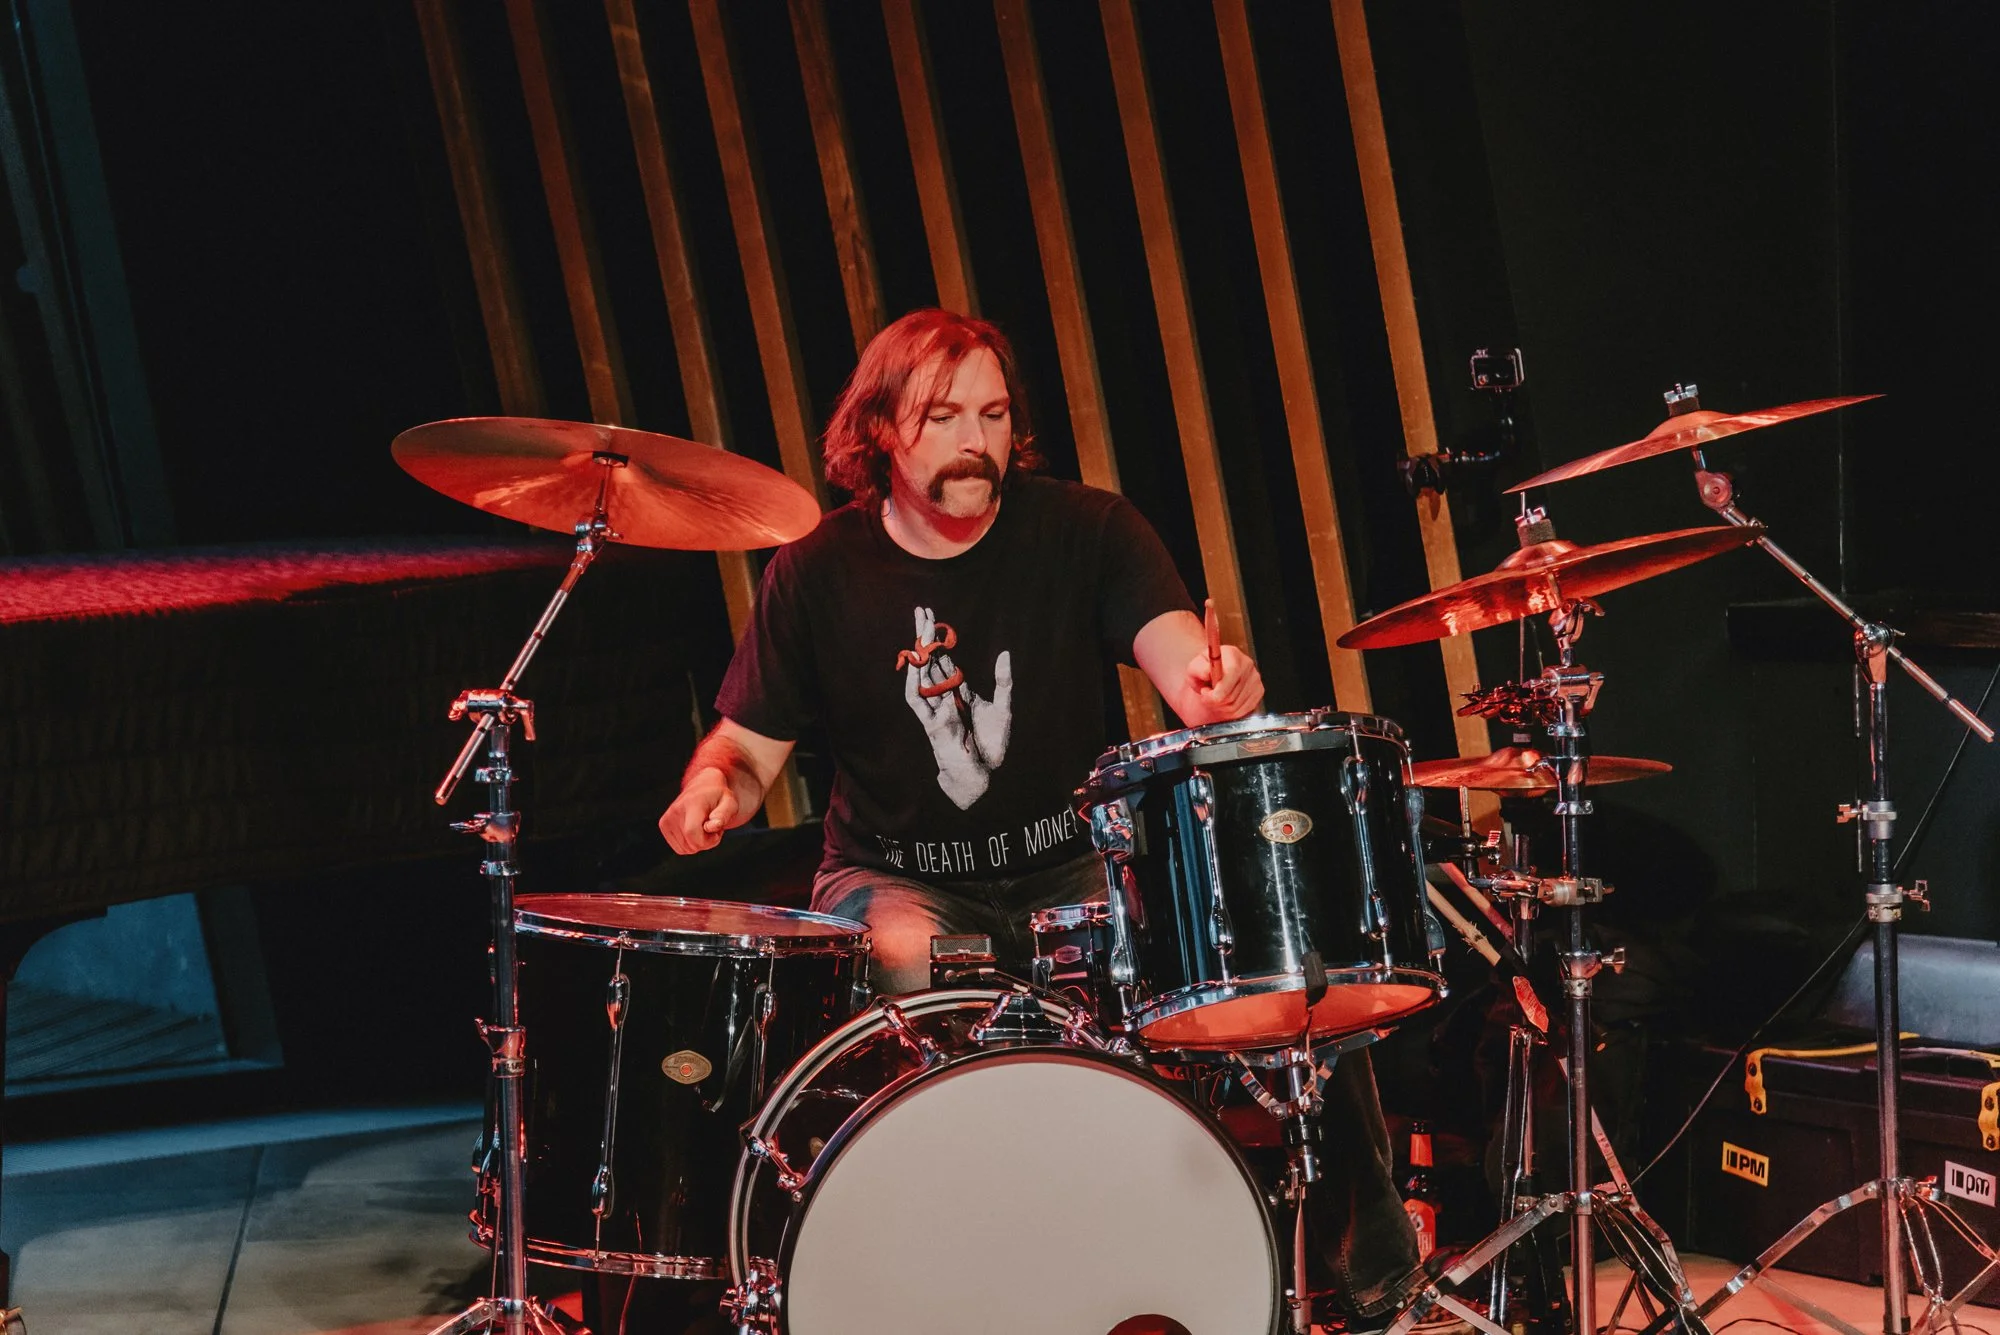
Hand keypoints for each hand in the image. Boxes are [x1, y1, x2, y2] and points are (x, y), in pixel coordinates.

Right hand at [659, 768, 736, 853]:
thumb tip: (712, 827)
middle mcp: (675, 810)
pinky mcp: (664, 824)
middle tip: (712, 826)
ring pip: (684, 849)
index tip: (717, 831)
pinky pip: (679, 848)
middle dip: (706, 842)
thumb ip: (723, 815)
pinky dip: (689, 843)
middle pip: (690, 845)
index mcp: (691, 803)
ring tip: (703, 826)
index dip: (708, 840)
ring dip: (698, 843)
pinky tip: (695, 829)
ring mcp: (667, 818)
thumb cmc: (719, 796)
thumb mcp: (730, 803)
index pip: (692, 833)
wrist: (703, 785)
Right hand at [903, 605, 1013, 809]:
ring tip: (919, 629)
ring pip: (922, 675)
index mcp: (958, 690)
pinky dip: (915, 683)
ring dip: (919, 652)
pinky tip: (915, 664)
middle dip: (925, 637)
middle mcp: (944, 696)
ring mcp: (936, 708)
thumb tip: (1005, 653)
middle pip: (931, 661)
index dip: (937, 640)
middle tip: (920, 612)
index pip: (944, 660)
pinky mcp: (932, 723)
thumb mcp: (1003, 707)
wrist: (984, 773)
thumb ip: (1003, 681)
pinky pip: (918, 700)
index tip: (931, 619)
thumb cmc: (992, 744)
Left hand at [1182, 642, 1261, 722]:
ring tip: (1214, 699)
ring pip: (1236, 706)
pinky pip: (1243, 711)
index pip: (1231, 674)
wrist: (1213, 675)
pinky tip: (1223, 704)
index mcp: (1232, 654)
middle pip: (1232, 695)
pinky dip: (1229, 713)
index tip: (1205, 693)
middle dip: (1214, 702)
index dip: (1217, 691)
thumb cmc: (1203, 671)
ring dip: (1220, 708)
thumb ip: (1198, 669)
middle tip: (1206, 696)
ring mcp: (1255, 678)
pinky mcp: (1259, 691)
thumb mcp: (1194, 668)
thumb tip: (1207, 672)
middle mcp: (1247, 664)